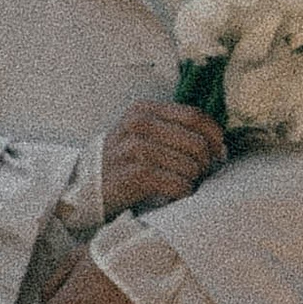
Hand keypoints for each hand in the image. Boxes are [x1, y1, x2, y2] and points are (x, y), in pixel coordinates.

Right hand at [100, 100, 225, 215]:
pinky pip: (177, 183)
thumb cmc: (121, 162)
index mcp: (144, 109)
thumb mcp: (140, 134)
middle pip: (196, 142)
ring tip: (181, 184)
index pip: (195, 116)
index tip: (218, 152)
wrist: (83, 186)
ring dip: (192, 180)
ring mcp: (135, 148)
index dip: (214, 136)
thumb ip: (173, 130)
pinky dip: (182, 192)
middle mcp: (138, 124)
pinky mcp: (134, 174)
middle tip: (199, 174)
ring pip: (189, 165)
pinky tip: (173, 194)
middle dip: (205, 163)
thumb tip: (219, 145)